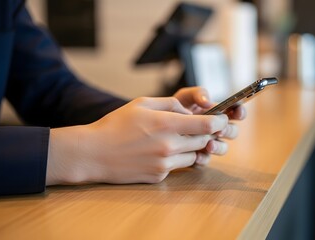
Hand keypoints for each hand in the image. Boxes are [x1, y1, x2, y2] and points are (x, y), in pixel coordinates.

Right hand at [47, 97, 228, 184]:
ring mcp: (164, 164)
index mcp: (167, 124)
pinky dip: (175, 158)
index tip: (221, 118)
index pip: (208, 125)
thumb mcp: (142, 103)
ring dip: (191, 147)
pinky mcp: (159, 176)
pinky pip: (177, 166)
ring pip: (194, 156)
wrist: (93, 153)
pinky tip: (157, 152)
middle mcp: (169, 146)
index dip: (220, 121)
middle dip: (205, 134)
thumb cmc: (116, 125)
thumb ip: (171, 104)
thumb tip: (190, 111)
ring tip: (174, 139)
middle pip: (204, 141)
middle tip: (198, 127)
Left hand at [173, 87, 246, 164]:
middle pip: (233, 131)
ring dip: (219, 147)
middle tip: (219, 130)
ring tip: (209, 145)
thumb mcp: (185, 96)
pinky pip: (206, 160)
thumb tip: (208, 101)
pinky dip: (203, 158)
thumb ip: (198, 94)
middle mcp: (216, 129)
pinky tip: (196, 156)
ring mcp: (209, 143)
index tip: (237, 112)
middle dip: (228, 130)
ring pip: (223, 148)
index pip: (236, 112)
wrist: (159, 124)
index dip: (240, 112)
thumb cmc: (175, 108)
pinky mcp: (199, 155)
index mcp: (218, 113)